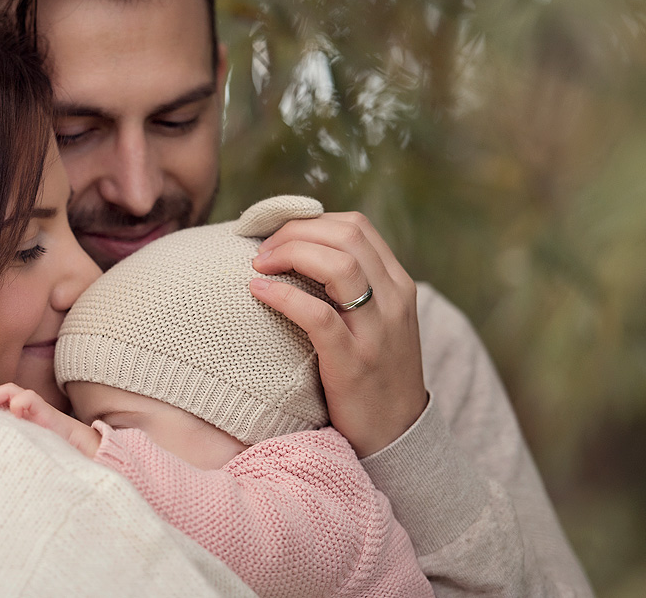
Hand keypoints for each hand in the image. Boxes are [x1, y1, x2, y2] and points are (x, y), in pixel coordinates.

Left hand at [0, 383, 101, 457]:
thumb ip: (2, 454)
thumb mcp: (19, 458)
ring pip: (8, 390)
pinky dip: (19, 400)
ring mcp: (33, 412)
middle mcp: (21, 415)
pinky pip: (29, 398)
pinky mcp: (46, 413)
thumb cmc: (49, 462)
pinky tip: (15, 411)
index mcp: (12, 425)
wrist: (83, 461)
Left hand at [249, 212, 427, 456]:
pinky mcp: (355, 363)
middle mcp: (394, 300)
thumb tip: (298, 251)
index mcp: (398, 284)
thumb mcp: (374, 321)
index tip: (274, 234)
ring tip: (258, 265)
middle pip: (345, 236)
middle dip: (294, 232)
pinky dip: (284, 296)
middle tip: (261, 250)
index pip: (355, 226)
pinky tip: (258, 291)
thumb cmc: (372, 373)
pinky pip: (319, 315)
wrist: (397, 435)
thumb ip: (350, 287)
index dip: (308, 221)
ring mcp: (377, 331)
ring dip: (290, 254)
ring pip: (338, 265)